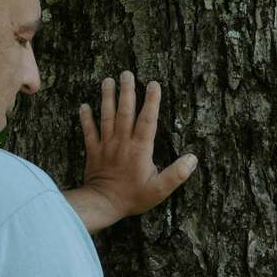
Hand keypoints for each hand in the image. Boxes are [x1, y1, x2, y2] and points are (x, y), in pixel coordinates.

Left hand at [73, 72, 196, 231]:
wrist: (103, 203)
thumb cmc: (132, 197)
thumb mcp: (159, 190)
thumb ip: (177, 174)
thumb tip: (193, 158)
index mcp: (140, 149)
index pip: (148, 120)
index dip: (151, 101)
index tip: (154, 84)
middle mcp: (122, 142)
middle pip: (125, 112)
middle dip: (127, 91)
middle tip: (127, 73)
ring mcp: (106, 145)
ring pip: (107, 116)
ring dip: (107, 97)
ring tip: (108, 80)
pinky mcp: (93, 150)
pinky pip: (88, 131)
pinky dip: (85, 118)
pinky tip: (84, 105)